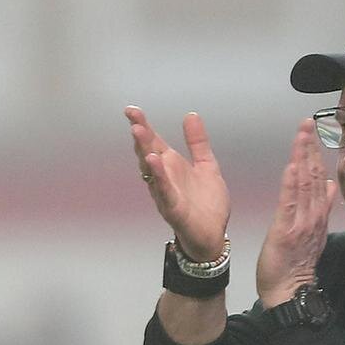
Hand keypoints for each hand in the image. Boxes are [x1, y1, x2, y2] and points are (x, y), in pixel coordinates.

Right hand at [125, 106, 230, 260]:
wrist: (213, 234)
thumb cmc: (206, 204)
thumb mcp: (206, 165)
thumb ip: (198, 142)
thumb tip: (191, 115)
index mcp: (171, 165)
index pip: (154, 142)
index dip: (143, 125)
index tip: (132, 110)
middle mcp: (164, 177)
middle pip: (147, 152)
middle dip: (140, 136)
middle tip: (133, 118)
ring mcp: (165, 193)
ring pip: (151, 171)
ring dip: (144, 152)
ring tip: (139, 134)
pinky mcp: (173, 208)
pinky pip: (163, 191)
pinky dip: (159, 177)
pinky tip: (154, 162)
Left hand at [256, 119, 338, 306]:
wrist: (290, 291)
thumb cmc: (296, 264)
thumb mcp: (314, 232)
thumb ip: (323, 207)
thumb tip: (333, 184)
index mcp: (318, 213)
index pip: (318, 177)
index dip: (315, 152)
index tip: (311, 131)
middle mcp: (313, 214)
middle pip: (313, 175)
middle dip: (309, 147)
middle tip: (306, 123)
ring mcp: (302, 221)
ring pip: (303, 183)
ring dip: (302, 157)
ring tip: (301, 135)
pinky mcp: (286, 230)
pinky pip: (290, 203)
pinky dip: (291, 183)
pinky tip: (292, 165)